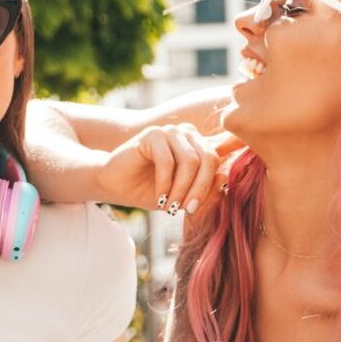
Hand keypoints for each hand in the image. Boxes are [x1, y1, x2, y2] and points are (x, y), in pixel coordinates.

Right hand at [101, 125, 243, 216]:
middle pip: (209, 159)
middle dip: (200, 190)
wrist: (116, 185)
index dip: (213, 185)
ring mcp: (171, 131)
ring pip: (190, 161)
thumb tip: (225, 178)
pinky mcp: (152, 134)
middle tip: (187, 210)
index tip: (199, 207)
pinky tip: (159, 197)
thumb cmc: (150, 191)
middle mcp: (188, 134)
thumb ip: (205, 189)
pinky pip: (167, 161)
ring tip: (171, 207)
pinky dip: (165, 184)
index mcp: (199, 146)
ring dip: (182, 189)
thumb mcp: (182, 197)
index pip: (219, 161)